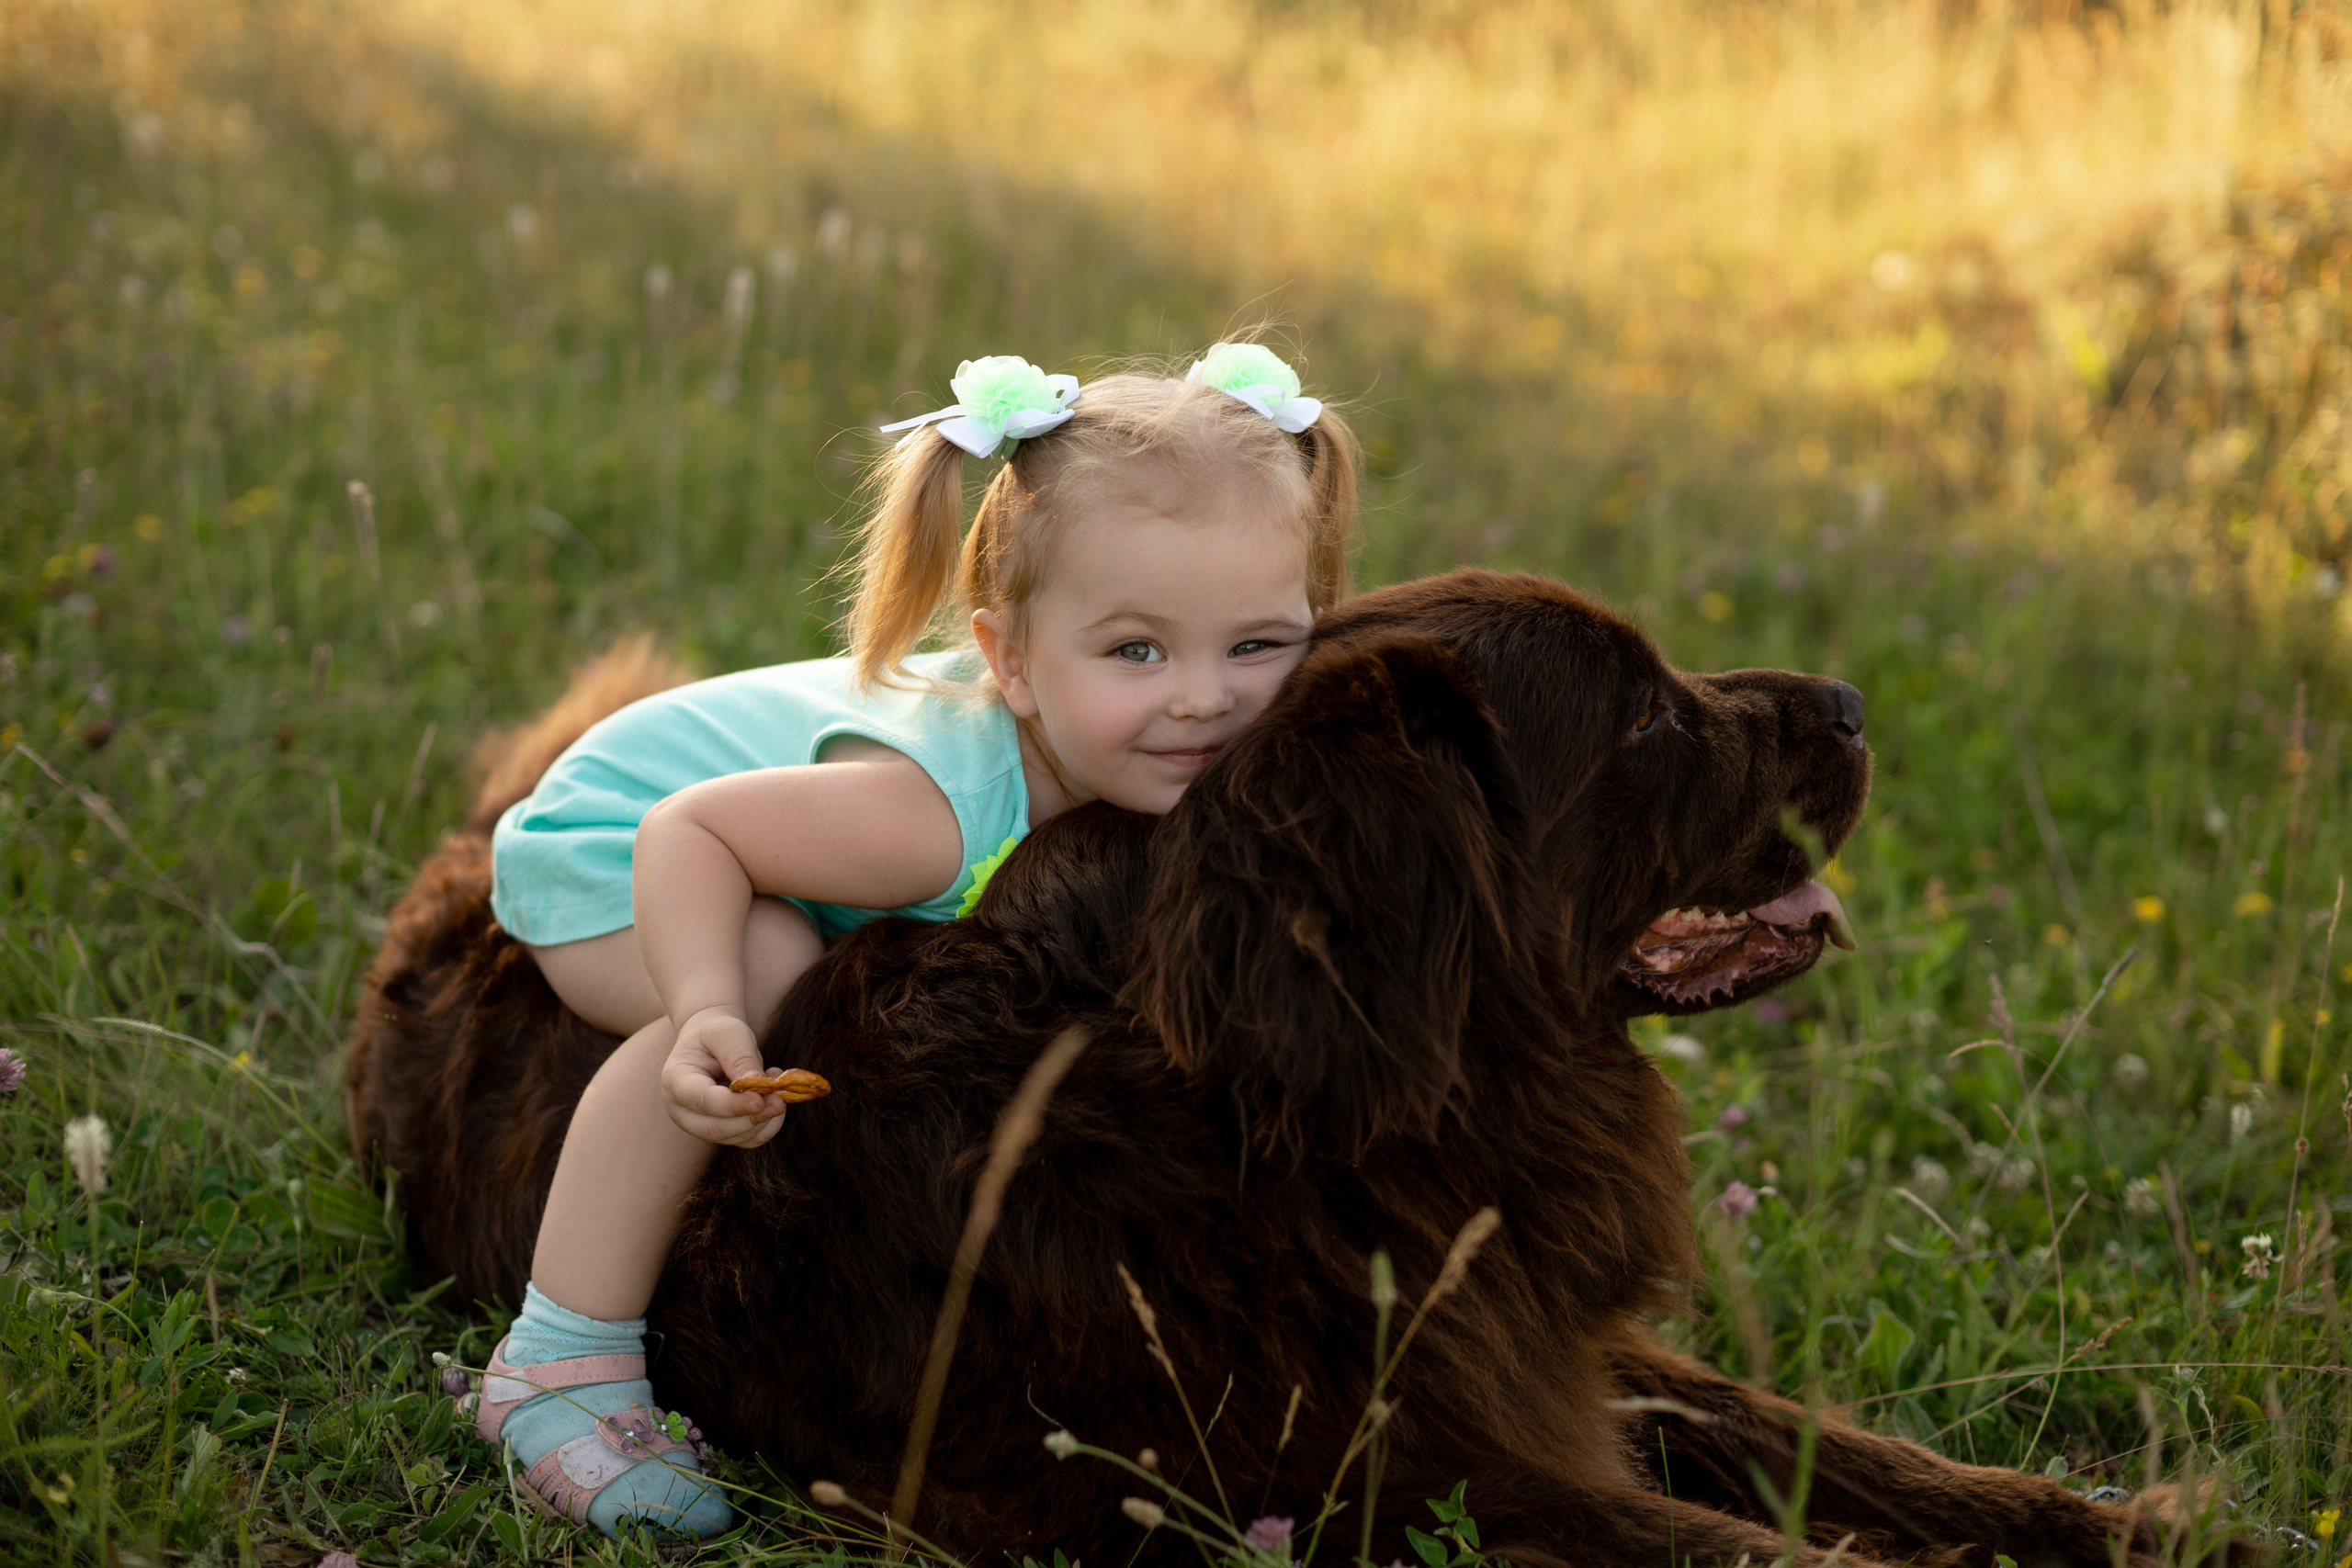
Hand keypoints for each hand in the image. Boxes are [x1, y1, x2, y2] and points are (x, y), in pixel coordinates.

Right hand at [661, 1006, 789, 1147]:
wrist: (712, 1041)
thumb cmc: (717, 1032)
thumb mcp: (728, 1033)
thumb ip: (740, 1057)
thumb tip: (758, 1086)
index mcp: (676, 1080)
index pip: (702, 1101)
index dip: (733, 1105)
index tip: (761, 1099)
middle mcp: (682, 1110)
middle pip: (716, 1128)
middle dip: (752, 1117)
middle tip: (780, 1099)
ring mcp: (699, 1125)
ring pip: (736, 1138)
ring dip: (764, 1118)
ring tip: (775, 1086)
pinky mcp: (721, 1131)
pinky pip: (749, 1139)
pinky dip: (768, 1124)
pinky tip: (772, 1098)